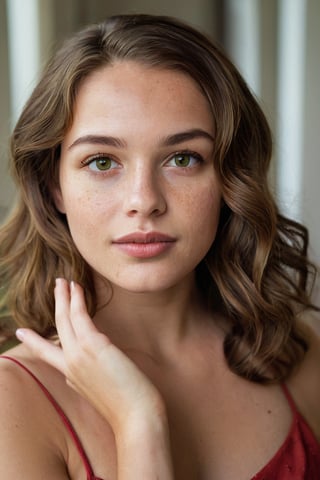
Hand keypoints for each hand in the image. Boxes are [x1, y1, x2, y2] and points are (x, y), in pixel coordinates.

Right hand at [16, 278, 164, 434]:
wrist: (136, 416)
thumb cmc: (126, 406)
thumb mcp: (98, 392)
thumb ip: (84, 379)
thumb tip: (77, 372)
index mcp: (71, 375)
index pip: (48, 354)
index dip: (33, 341)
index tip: (21, 332)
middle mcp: (70, 364)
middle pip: (57, 326)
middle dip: (56, 303)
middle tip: (56, 286)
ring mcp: (79, 353)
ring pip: (65, 317)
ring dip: (65, 296)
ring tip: (64, 280)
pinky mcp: (93, 345)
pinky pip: (80, 316)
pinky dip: (77, 299)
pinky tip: (77, 288)